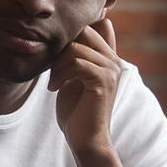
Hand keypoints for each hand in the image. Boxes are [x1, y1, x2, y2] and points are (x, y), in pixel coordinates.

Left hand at [49, 18, 121, 152]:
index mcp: (107, 58)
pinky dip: (60, 74)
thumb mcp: (72, 78)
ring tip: (53, 82)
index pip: (88, 28)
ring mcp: (111, 71)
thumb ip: (75, 57)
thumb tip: (71, 40)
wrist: (85, 138)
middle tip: (52, 70)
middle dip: (60, 48)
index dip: (65, 39)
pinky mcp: (103, 82)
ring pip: (76, 49)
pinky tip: (54, 88)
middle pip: (83, 32)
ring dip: (57, 65)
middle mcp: (113, 61)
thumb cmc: (76, 110)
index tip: (54, 61)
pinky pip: (77, 63)